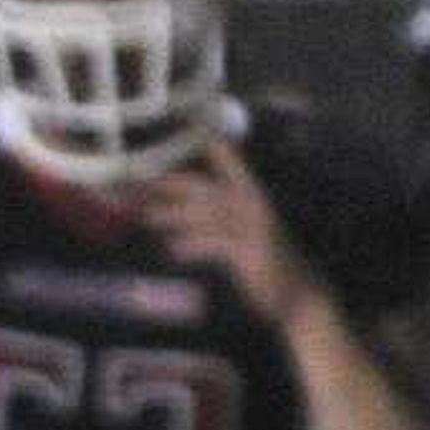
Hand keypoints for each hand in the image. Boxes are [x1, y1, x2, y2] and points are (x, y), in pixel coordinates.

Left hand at [132, 139, 312, 325]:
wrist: (297, 296)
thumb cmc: (260, 266)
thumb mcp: (235, 237)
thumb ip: (205, 223)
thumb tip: (161, 214)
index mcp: (250, 196)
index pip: (228, 162)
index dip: (210, 147)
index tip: (184, 133)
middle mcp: (253, 205)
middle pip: (204, 187)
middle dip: (167, 185)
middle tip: (132, 185)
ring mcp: (254, 227)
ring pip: (206, 213)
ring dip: (173, 214)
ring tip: (145, 216)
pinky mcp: (251, 251)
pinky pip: (216, 244)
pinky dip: (192, 246)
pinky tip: (173, 250)